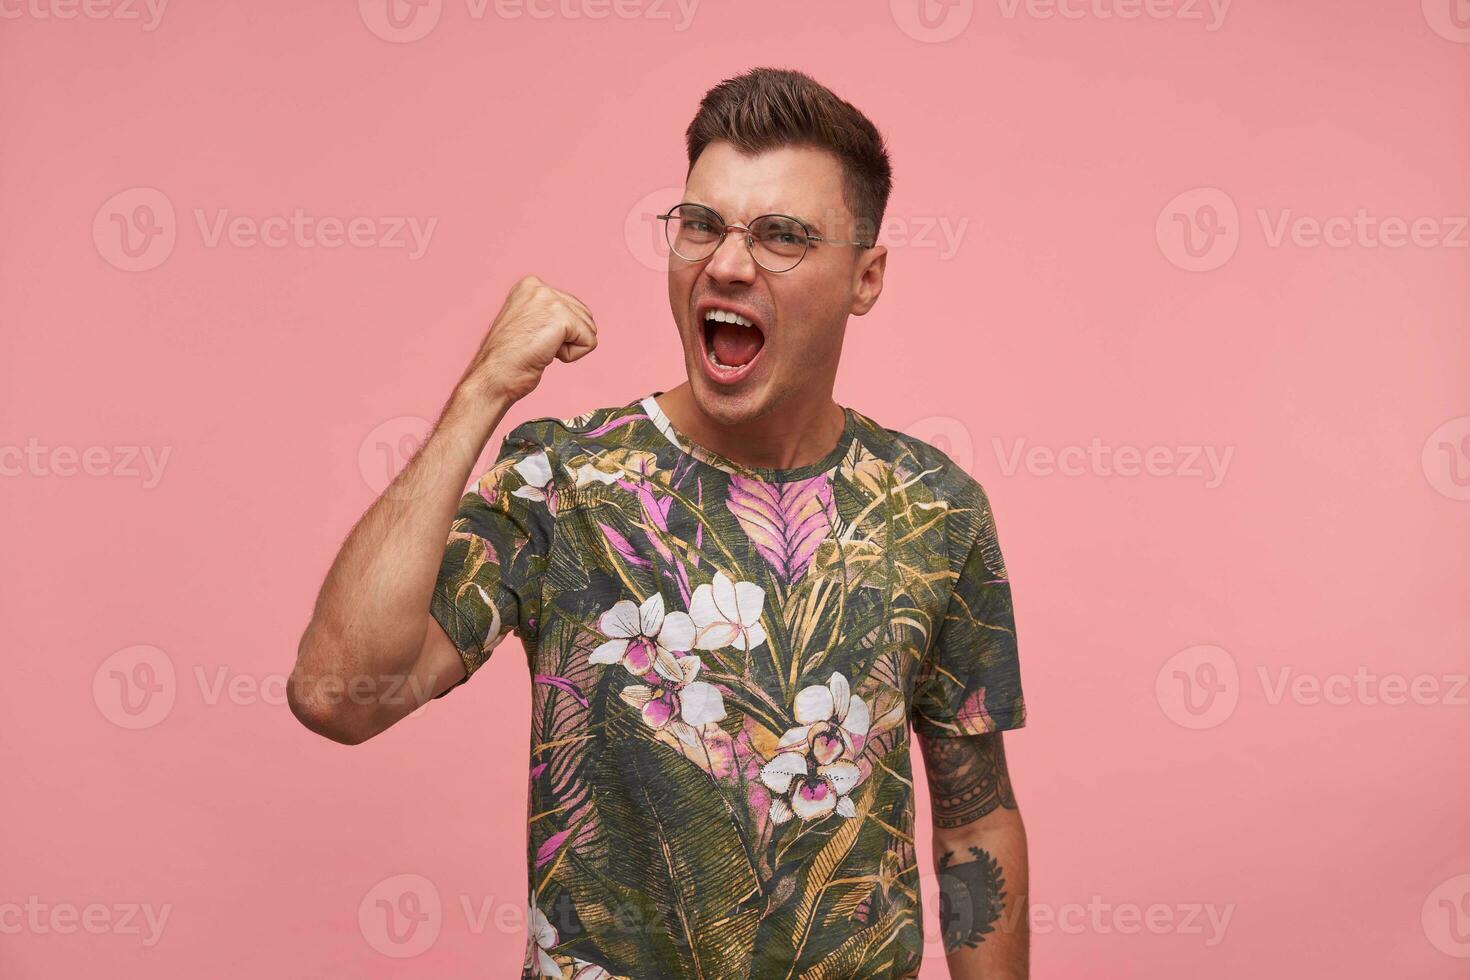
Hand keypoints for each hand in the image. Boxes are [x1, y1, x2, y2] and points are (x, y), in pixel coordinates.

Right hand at [453, 275, 597, 406]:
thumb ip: (549, 314)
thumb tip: (578, 320)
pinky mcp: (561, 318)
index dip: (559, 333)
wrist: (493, 376)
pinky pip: (589, 342)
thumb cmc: (507, 359)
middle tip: (536, 346)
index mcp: (530, 285)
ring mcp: (550, 299)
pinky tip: (546, 355)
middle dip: (567, 338)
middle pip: (585, 316)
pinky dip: (572, 356)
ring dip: (568, 347)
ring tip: (539, 349)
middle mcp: (539, 286)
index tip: (531, 339)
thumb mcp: (528, 324)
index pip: (572, 307)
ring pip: (589, 329)